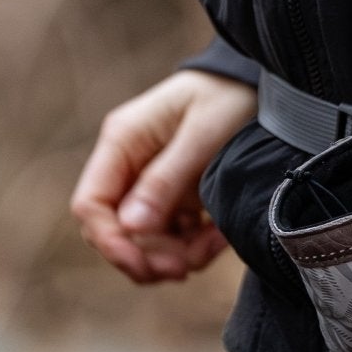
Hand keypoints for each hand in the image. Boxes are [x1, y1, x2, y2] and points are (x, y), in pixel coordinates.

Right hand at [71, 70, 257, 283]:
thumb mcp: (201, 136)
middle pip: (113, 228)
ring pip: (142, 239)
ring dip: (173, 255)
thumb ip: (165, 180)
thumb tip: (131, 228)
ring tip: (211, 246)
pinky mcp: (175, 195)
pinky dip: (193, 247)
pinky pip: (171, 236)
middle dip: (143, 256)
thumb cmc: (228, 97)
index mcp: (122, 142)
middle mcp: (128, 164)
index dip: (109, 240)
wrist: (260, 82)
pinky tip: (218, 236)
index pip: (91, 203)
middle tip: (182, 268)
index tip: (142, 265)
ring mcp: (150, 181)